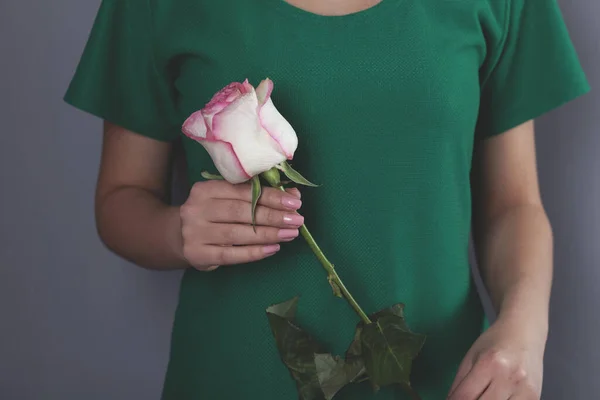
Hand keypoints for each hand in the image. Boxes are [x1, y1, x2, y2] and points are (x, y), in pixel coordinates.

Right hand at [179, 180, 302, 269]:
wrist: (178, 236)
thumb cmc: (212, 214)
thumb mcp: (228, 199)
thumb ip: (257, 195)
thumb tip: (293, 196)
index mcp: (205, 189)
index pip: (243, 191)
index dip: (271, 197)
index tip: (294, 202)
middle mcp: (197, 209)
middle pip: (241, 212)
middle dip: (273, 216)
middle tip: (297, 220)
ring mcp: (195, 233)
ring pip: (238, 234)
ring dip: (268, 234)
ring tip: (290, 234)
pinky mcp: (198, 254)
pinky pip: (231, 255)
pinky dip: (254, 252)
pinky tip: (272, 249)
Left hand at [447, 316, 544, 399]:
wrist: (525, 333)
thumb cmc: (494, 343)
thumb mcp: (470, 358)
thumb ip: (459, 384)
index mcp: (489, 364)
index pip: (465, 397)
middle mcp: (510, 378)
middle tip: (467, 397)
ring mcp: (526, 390)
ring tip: (480, 396)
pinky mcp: (535, 398)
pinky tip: (494, 397)